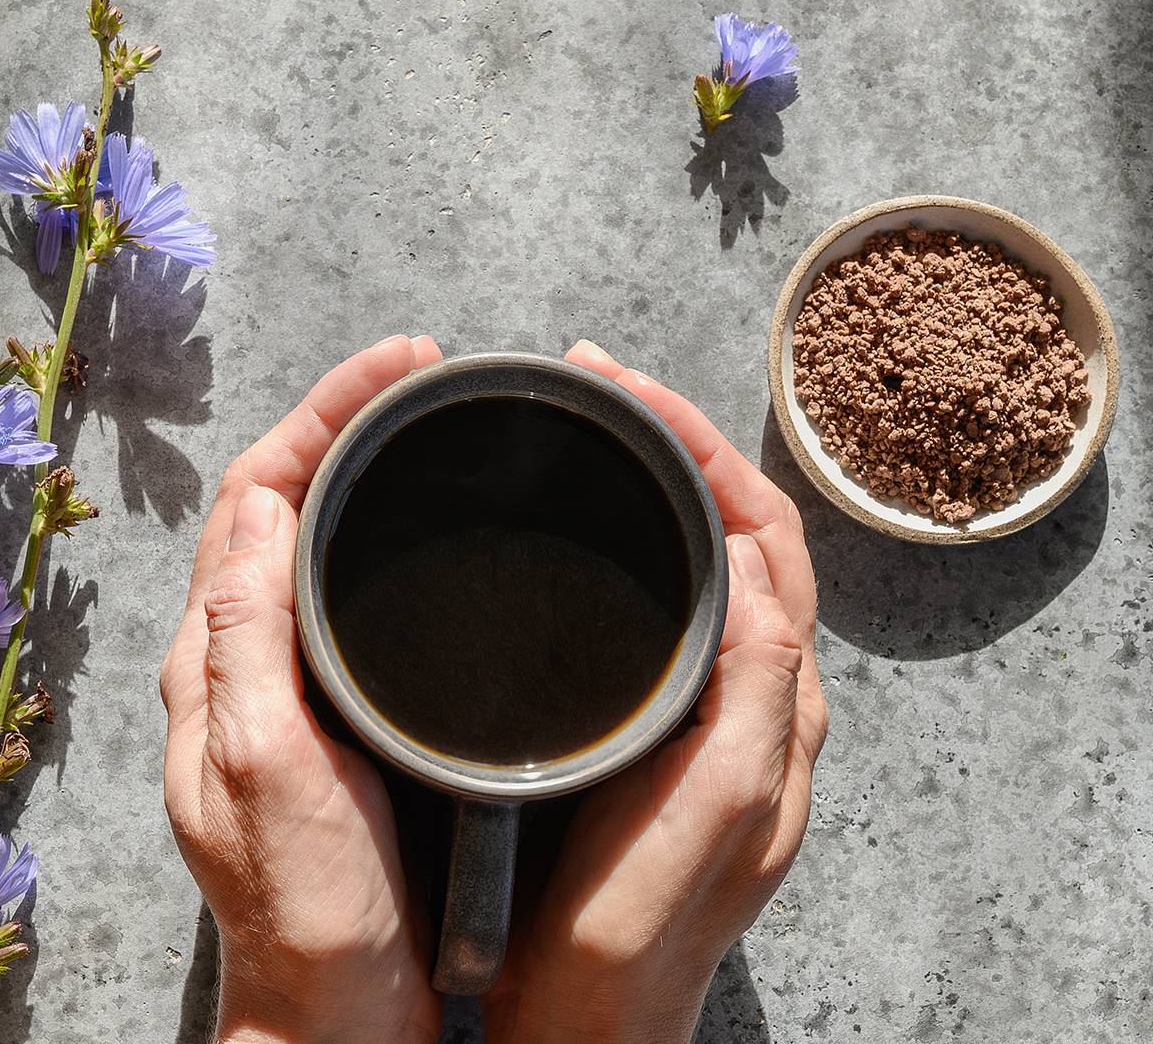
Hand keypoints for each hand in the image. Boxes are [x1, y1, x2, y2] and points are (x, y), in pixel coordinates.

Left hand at [160, 335, 444, 1043]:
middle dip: (345, 417)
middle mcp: (242, 651)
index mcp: (216, 655)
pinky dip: (383, 527)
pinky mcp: (336, 698)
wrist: (341, 1000)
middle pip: (282, 496)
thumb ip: (247, 637)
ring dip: (363, 463)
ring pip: (316, 533)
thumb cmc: (306, 901)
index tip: (397, 367)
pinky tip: (430, 521)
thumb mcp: (263, 764)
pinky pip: (347, 584)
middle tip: (422, 372)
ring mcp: (289, 673)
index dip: (321, 414)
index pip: (255, 493)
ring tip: (429, 420)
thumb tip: (265, 505)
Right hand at [483, 339, 828, 1043]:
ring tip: (598, 423)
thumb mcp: (712, 811)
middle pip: (740, 525)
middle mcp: (757, 687)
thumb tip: (753, 570)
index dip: (703, 448)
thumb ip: (755, 695)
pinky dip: (641, 530)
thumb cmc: (636, 928)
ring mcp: (710, 696)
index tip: (627, 389)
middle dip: (679, 439)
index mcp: (777, 699)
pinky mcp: (664, 711)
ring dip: (662, 476)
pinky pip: (672, 592)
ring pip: (706, 552)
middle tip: (603, 381)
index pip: (763, 532)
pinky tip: (592, 517)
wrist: (584, 1009)